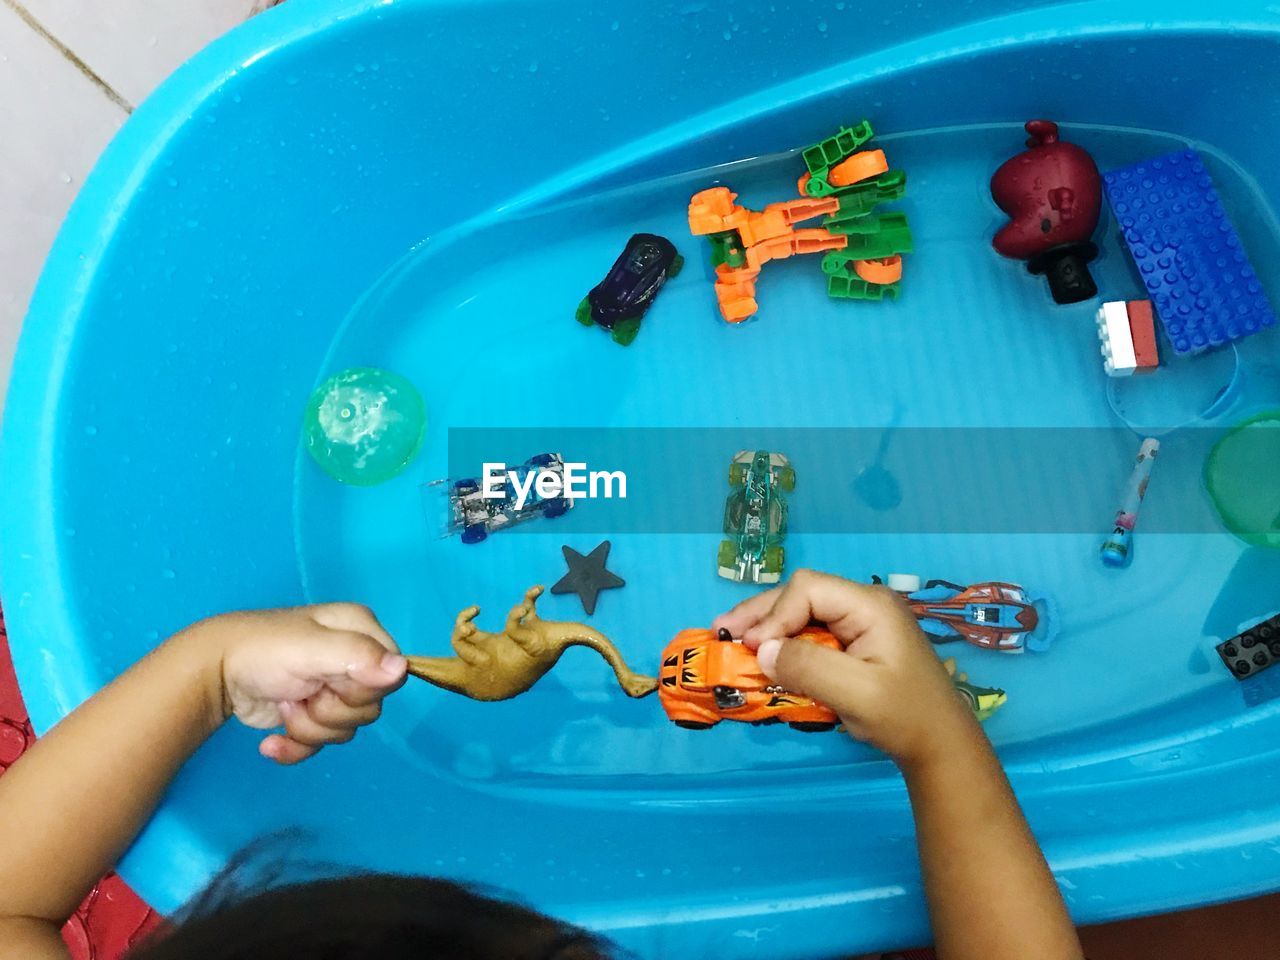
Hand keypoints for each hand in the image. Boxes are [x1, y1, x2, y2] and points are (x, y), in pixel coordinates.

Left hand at [190, 604, 406, 764]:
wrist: (214, 673)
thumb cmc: (263, 651)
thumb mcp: (311, 649)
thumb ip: (359, 656)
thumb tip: (401, 670)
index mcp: (361, 632)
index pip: (392, 675)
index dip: (363, 688)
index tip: (330, 682)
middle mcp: (352, 660)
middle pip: (370, 707)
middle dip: (330, 711)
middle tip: (301, 693)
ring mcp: (331, 689)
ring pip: (346, 729)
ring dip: (309, 728)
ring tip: (284, 706)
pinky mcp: (311, 715)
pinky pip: (322, 744)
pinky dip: (294, 747)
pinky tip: (272, 740)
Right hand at [713, 569, 978, 767]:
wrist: (940, 745)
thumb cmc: (904, 717)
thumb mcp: (856, 694)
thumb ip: (809, 667)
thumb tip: (762, 650)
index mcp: (869, 606)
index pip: (808, 590)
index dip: (775, 615)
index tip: (754, 649)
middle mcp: (863, 605)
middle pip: (801, 595)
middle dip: (761, 614)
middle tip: (722, 632)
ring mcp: (860, 623)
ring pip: (802, 612)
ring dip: (768, 626)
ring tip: (732, 638)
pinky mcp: (856, 643)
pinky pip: (812, 633)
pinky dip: (784, 642)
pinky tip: (763, 653)